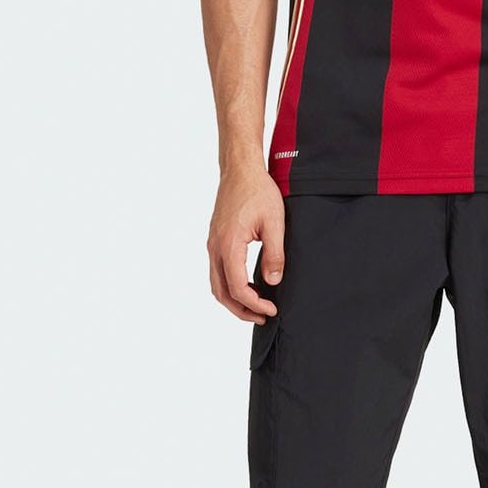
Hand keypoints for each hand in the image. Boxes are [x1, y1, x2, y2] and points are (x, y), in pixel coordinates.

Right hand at [208, 169, 285, 323]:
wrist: (240, 169)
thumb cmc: (258, 191)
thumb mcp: (274, 223)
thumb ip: (274, 254)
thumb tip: (273, 282)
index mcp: (229, 245)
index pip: (238, 288)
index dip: (255, 304)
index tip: (272, 309)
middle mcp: (215, 248)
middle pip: (221, 292)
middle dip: (241, 310)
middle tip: (263, 317)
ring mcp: (212, 244)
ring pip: (216, 283)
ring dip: (234, 299)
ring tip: (255, 307)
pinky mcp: (215, 240)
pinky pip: (217, 271)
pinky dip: (230, 285)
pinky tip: (248, 285)